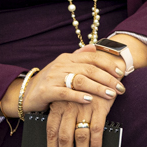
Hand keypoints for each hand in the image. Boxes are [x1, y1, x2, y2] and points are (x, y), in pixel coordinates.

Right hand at [0, 46, 126, 117]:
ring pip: (80, 80)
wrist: (25, 94)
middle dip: (107, 78)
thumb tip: (96, 46)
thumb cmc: (50, 81)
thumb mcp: (64, 66)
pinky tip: (90, 100)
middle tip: (120, 88)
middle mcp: (61, 65)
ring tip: (110, 94)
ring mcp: (53, 77)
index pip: (92, 57)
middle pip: (89, 69)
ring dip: (97, 87)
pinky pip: (65, 93)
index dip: (108, 64)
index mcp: (67, 58)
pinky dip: (79, 96)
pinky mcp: (46, 91)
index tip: (121, 73)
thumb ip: (79, 56)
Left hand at [48, 86, 113, 146]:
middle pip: (65, 137)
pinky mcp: (100, 105)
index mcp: (58, 105)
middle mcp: (69, 107)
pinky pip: (97, 128)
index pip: (52, 131)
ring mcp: (84, 106)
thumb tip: (58, 141)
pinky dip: (96, 141)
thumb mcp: (68, 96)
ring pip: (80, 135)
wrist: (104, 67)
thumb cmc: (84, 86)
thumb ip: (61, 114)